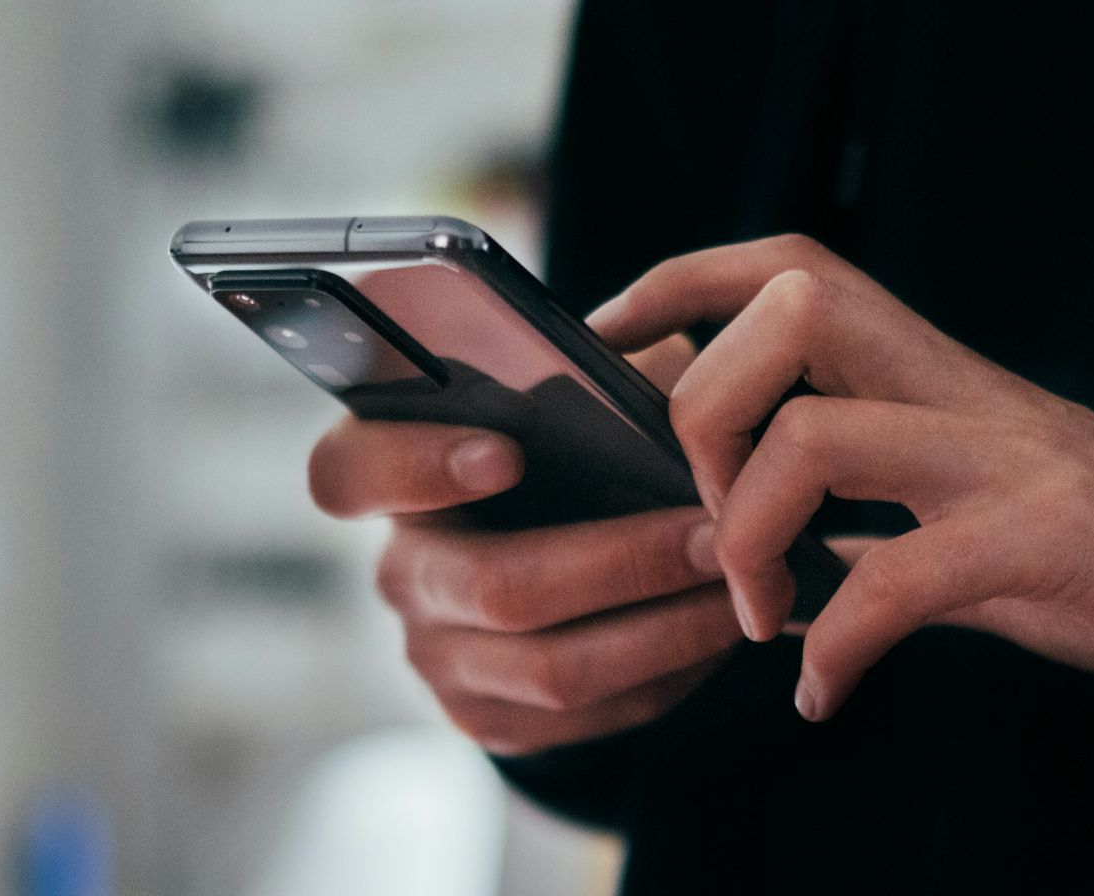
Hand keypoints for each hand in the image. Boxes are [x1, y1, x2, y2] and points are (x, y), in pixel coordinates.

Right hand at [308, 337, 740, 755]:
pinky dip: (668, 674)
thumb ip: (597, 374)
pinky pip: (588, 716)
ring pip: (554, 668)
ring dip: (666, 629)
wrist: (566, 540)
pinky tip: (720, 630)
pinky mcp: (489, 717)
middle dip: (624, 563)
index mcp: (392, 471)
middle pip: (495, 587)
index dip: (417, 466)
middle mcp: (402, 570)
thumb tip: (660, 380)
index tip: (507, 451)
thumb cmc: (573, 443)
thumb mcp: (578, 390)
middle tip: (717, 534)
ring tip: (743, 586)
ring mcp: (438, 656)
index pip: (350, 472)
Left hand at [588, 235, 1093, 721]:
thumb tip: (744, 534)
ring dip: (752, 537)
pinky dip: (838, 646)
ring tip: (760, 616)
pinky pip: (900, 580)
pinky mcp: (1042, 539)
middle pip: (789, 311)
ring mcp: (1003, 457)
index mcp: (931, 369)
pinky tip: (825, 692)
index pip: (788, 266)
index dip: (679, 284)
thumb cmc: (1093, 547)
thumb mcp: (961, 503)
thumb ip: (863, 504)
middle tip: (709, 522)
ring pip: (818, 437)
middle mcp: (959, 388)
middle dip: (704, 411)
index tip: (607, 345)